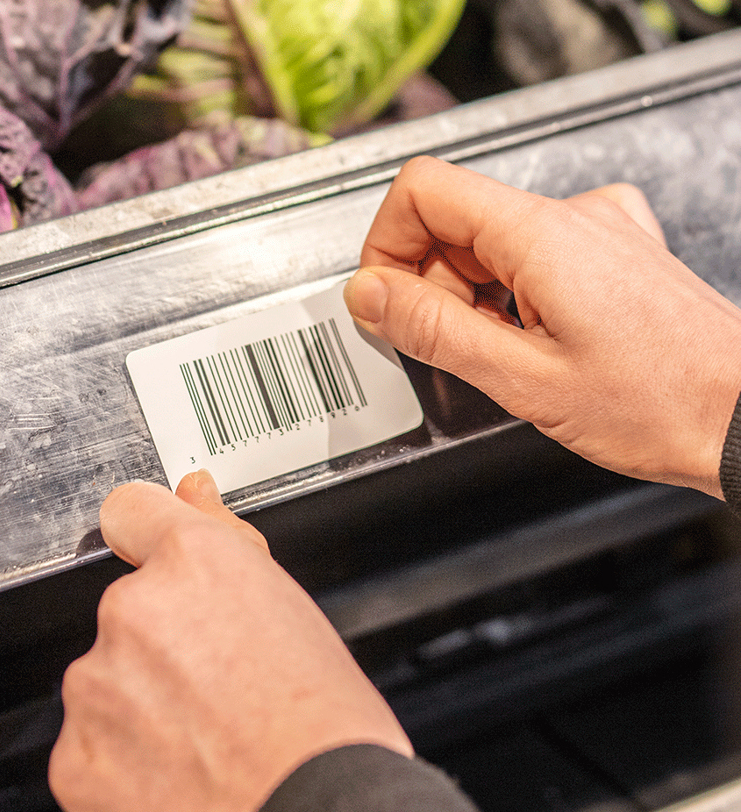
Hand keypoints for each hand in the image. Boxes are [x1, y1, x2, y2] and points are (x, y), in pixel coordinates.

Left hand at [48, 471, 410, 811]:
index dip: (147, 532)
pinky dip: (123, 750)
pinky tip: (176, 767)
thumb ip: (228, 541)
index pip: (132, 509)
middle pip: (131, 604)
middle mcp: (133, 611)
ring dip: (142, 693)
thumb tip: (194, 493)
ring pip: (110, 671)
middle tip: (218, 677)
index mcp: (193, 562)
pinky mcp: (75, 754)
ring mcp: (97, 684)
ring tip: (205, 730)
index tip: (151, 550)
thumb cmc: (322, 723)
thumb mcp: (289, 608)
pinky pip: (92, 735)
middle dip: (165, 634)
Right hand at [344, 156, 740, 497]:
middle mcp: (573, 216)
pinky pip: (530, 255)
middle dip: (430, 285)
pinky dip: (508, 295)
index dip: (387, 243)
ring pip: (488, 241)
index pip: (423, 189)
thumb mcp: (524, 379)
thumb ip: (434, 331)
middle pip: (453, 221)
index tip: (385, 297)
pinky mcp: (609, 253)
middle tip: (451, 346)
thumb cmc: (659, 404)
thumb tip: (369, 295)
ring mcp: (596, 231)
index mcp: (543, 235)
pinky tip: (531, 340)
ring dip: (471, 298)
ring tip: (504, 354)